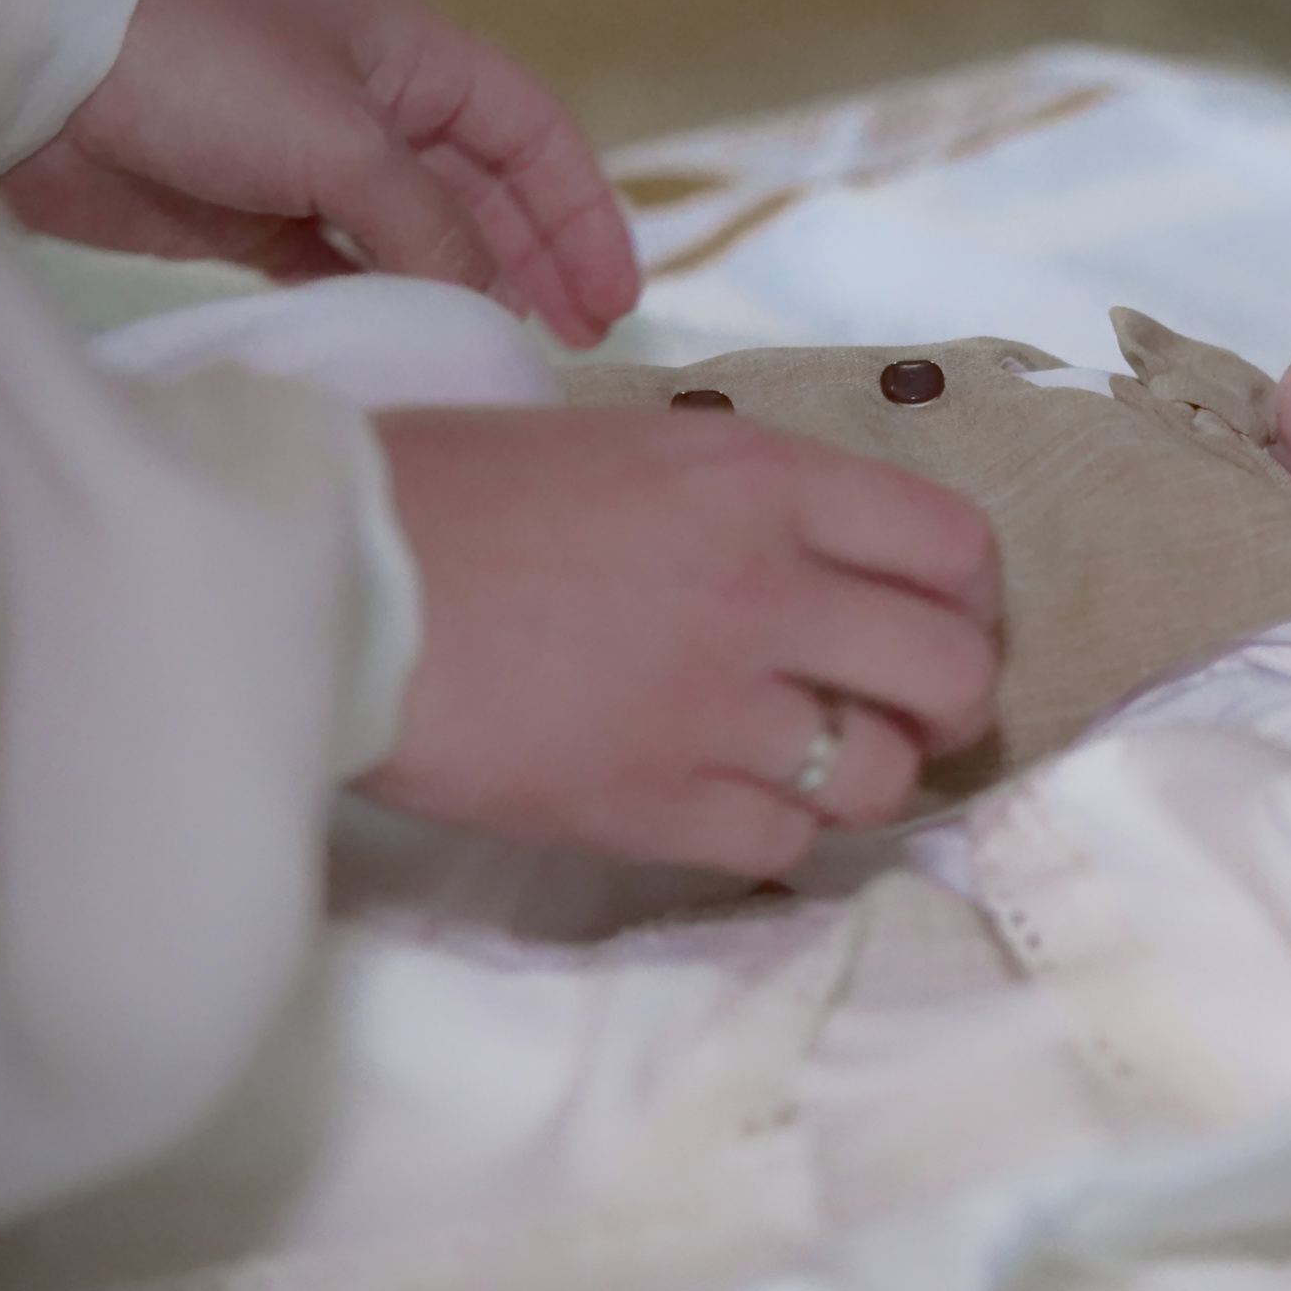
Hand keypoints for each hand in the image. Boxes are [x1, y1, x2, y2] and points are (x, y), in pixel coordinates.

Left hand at [0, 0, 637, 346]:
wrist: (41, 80)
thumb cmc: (207, 74)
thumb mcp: (343, 146)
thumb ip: (432, 230)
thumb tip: (491, 306)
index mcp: (419, 59)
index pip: (537, 138)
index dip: (587, 218)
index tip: (614, 301)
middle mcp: (383, 109)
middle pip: (495, 196)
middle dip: (543, 267)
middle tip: (579, 344)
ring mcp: (324, 166)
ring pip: (430, 240)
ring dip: (472, 295)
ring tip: (510, 355)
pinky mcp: (265, 219)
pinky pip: (357, 272)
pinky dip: (393, 308)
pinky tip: (421, 348)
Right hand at [356, 407, 1002, 873]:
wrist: (323, 574)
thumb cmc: (456, 492)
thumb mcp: (632, 447)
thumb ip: (753, 501)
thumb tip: (838, 568)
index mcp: (762, 480)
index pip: (955, 546)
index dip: (968, 596)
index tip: (939, 617)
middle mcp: (764, 590)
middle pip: (952, 673)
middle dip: (947, 702)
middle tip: (901, 709)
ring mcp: (714, 705)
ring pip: (883, 776)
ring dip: (862, 774)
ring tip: (807, 759)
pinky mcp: (654, 804)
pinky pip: (782, 842)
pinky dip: (770, 831)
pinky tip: (724, 799)